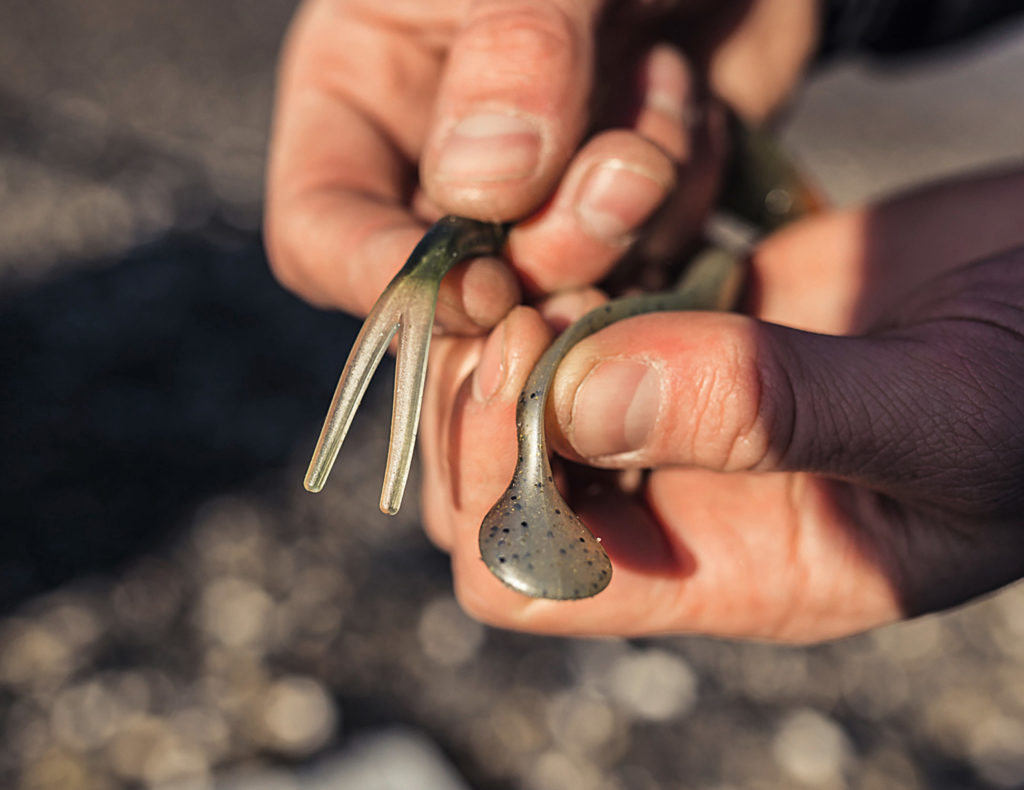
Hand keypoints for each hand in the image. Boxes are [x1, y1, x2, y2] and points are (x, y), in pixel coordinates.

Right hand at [264, 0, 818, 329]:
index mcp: (364, 92)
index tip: (483, 286)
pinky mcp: (627, 211)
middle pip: (457, 288)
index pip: (323, 233)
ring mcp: (539, 195)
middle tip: (627, 176)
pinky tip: (694, 100)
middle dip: (548, 254)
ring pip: (563, 286)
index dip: (387, 280)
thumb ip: (513, 52)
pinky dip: (684, 196)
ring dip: (633, 207)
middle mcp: (441, 161)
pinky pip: (648, 264)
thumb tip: (484, 190)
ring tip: (666, 80)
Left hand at [419, 167, 1023, 641]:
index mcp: (726, 568)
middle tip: (522, 299)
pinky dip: (564, 261)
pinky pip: (577, 305)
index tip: (528, 362)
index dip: (492, 487)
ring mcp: (678, 404)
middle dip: (480, 396)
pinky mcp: (691, 321)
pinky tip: (608, 216)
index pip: (529, 576)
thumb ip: (767, 415)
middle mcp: (682, 497)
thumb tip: (579, 397)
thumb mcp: (940, 415)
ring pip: (521, 389)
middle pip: (494, 483)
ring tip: (565, 250)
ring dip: (514, 318)